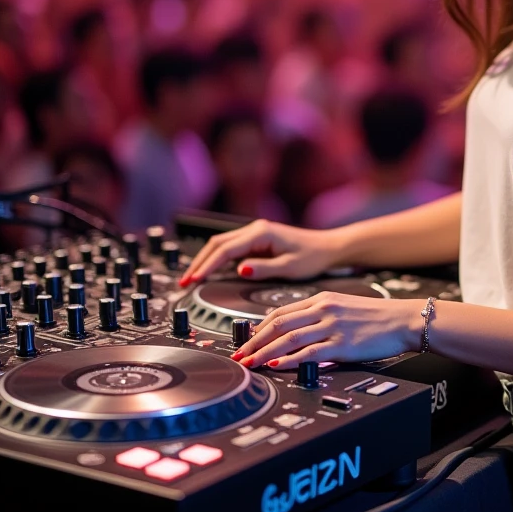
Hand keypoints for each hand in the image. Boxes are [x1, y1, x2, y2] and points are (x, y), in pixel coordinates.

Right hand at [179, 219, 346, 286]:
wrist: (327, 248)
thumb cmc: (313, 257)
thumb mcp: (290, 267)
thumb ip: (264, 269)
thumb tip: (240, 270)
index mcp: (261, 233)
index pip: (225, 249)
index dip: (207, 265)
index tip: (193, 279)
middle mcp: (255, 229)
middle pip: (217, 243)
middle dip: (199, 262)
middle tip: (184, 282)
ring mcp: (254, 234)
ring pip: (221, 244)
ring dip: (205, 259)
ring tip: (191, 278)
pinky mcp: (256, 241)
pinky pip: (230, 248)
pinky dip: (216, 258)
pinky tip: (208, 271)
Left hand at [232, 292, 424, 369]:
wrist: (404, 320)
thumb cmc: (377, 316)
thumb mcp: (343, 307)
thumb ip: (318, 317)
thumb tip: (295, 335)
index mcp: (321, 299)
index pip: (280, 311)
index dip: (257, 327)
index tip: (245, 340)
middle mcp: (323, 309)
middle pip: (278, 324)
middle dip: (254, 341)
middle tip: (239, 355)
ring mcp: (332, 326)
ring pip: (289, 338)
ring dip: (264, 352)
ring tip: (250, 364)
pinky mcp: (342, 344)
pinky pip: (309, 353)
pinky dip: (289, 360)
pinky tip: (277, 366)